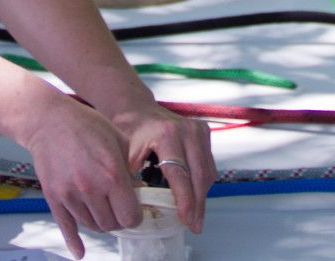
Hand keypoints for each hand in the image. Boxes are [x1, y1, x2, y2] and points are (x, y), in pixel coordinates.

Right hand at [21, 98, 143, 257]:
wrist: (49, 119)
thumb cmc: (87, 124)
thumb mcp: (119, 139)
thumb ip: (130, 169)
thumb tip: (137, 192)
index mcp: (112, 175)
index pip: (130, 217)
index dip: (135, 216)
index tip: (134, 210)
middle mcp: (91, 189)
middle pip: (112, 225)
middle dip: (118, 219)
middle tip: (118, 208)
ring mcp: (70, 195)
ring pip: (93, 226)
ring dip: (100, 222)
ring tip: (102, 208)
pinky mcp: (54, 197)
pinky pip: (67, 227)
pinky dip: (74, 242)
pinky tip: (79, 252)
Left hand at [111, 105, 215, 232]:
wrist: (138, 108)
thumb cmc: (129, 131)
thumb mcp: (125, 153)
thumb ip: (132, 178)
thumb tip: (138, 209)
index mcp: (167, 135)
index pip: (180, 174)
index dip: (185, 200)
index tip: (186, 221)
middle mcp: (188, 131)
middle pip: (199, 176)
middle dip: (197, 205)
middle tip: (195, 227)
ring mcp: (198, 130)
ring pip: (207, 172)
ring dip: (202, 197)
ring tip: (195, 218)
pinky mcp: (204, 132)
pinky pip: (208, 164)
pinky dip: (203, 183)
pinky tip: (195, 198)